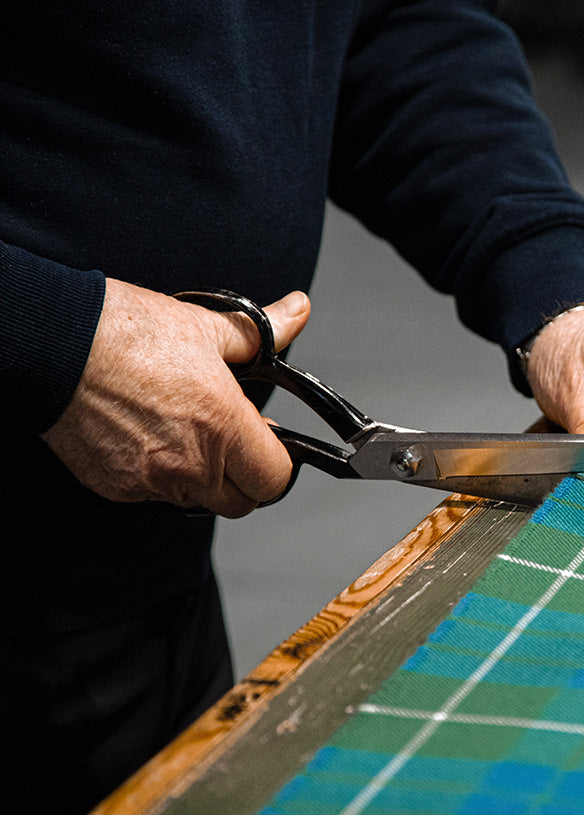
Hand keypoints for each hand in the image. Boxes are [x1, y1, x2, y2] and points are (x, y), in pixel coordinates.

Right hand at [43, 279, 309, 516]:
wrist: (52, 344)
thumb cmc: (125, 333)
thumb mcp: (205, 326)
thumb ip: (262, 332)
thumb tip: (298, 311)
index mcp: (223, 427)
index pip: (276, 478)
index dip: (279, 461)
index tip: (269, 439)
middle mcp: (191, 465)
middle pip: (242, 502)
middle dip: (246, 477)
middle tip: (233, 440)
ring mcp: (152, 482)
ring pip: (197, 499)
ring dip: (203, 477)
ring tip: (185, 430)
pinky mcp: (117, 488)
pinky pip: (155, 495)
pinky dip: (160, 476)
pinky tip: (148, 436)